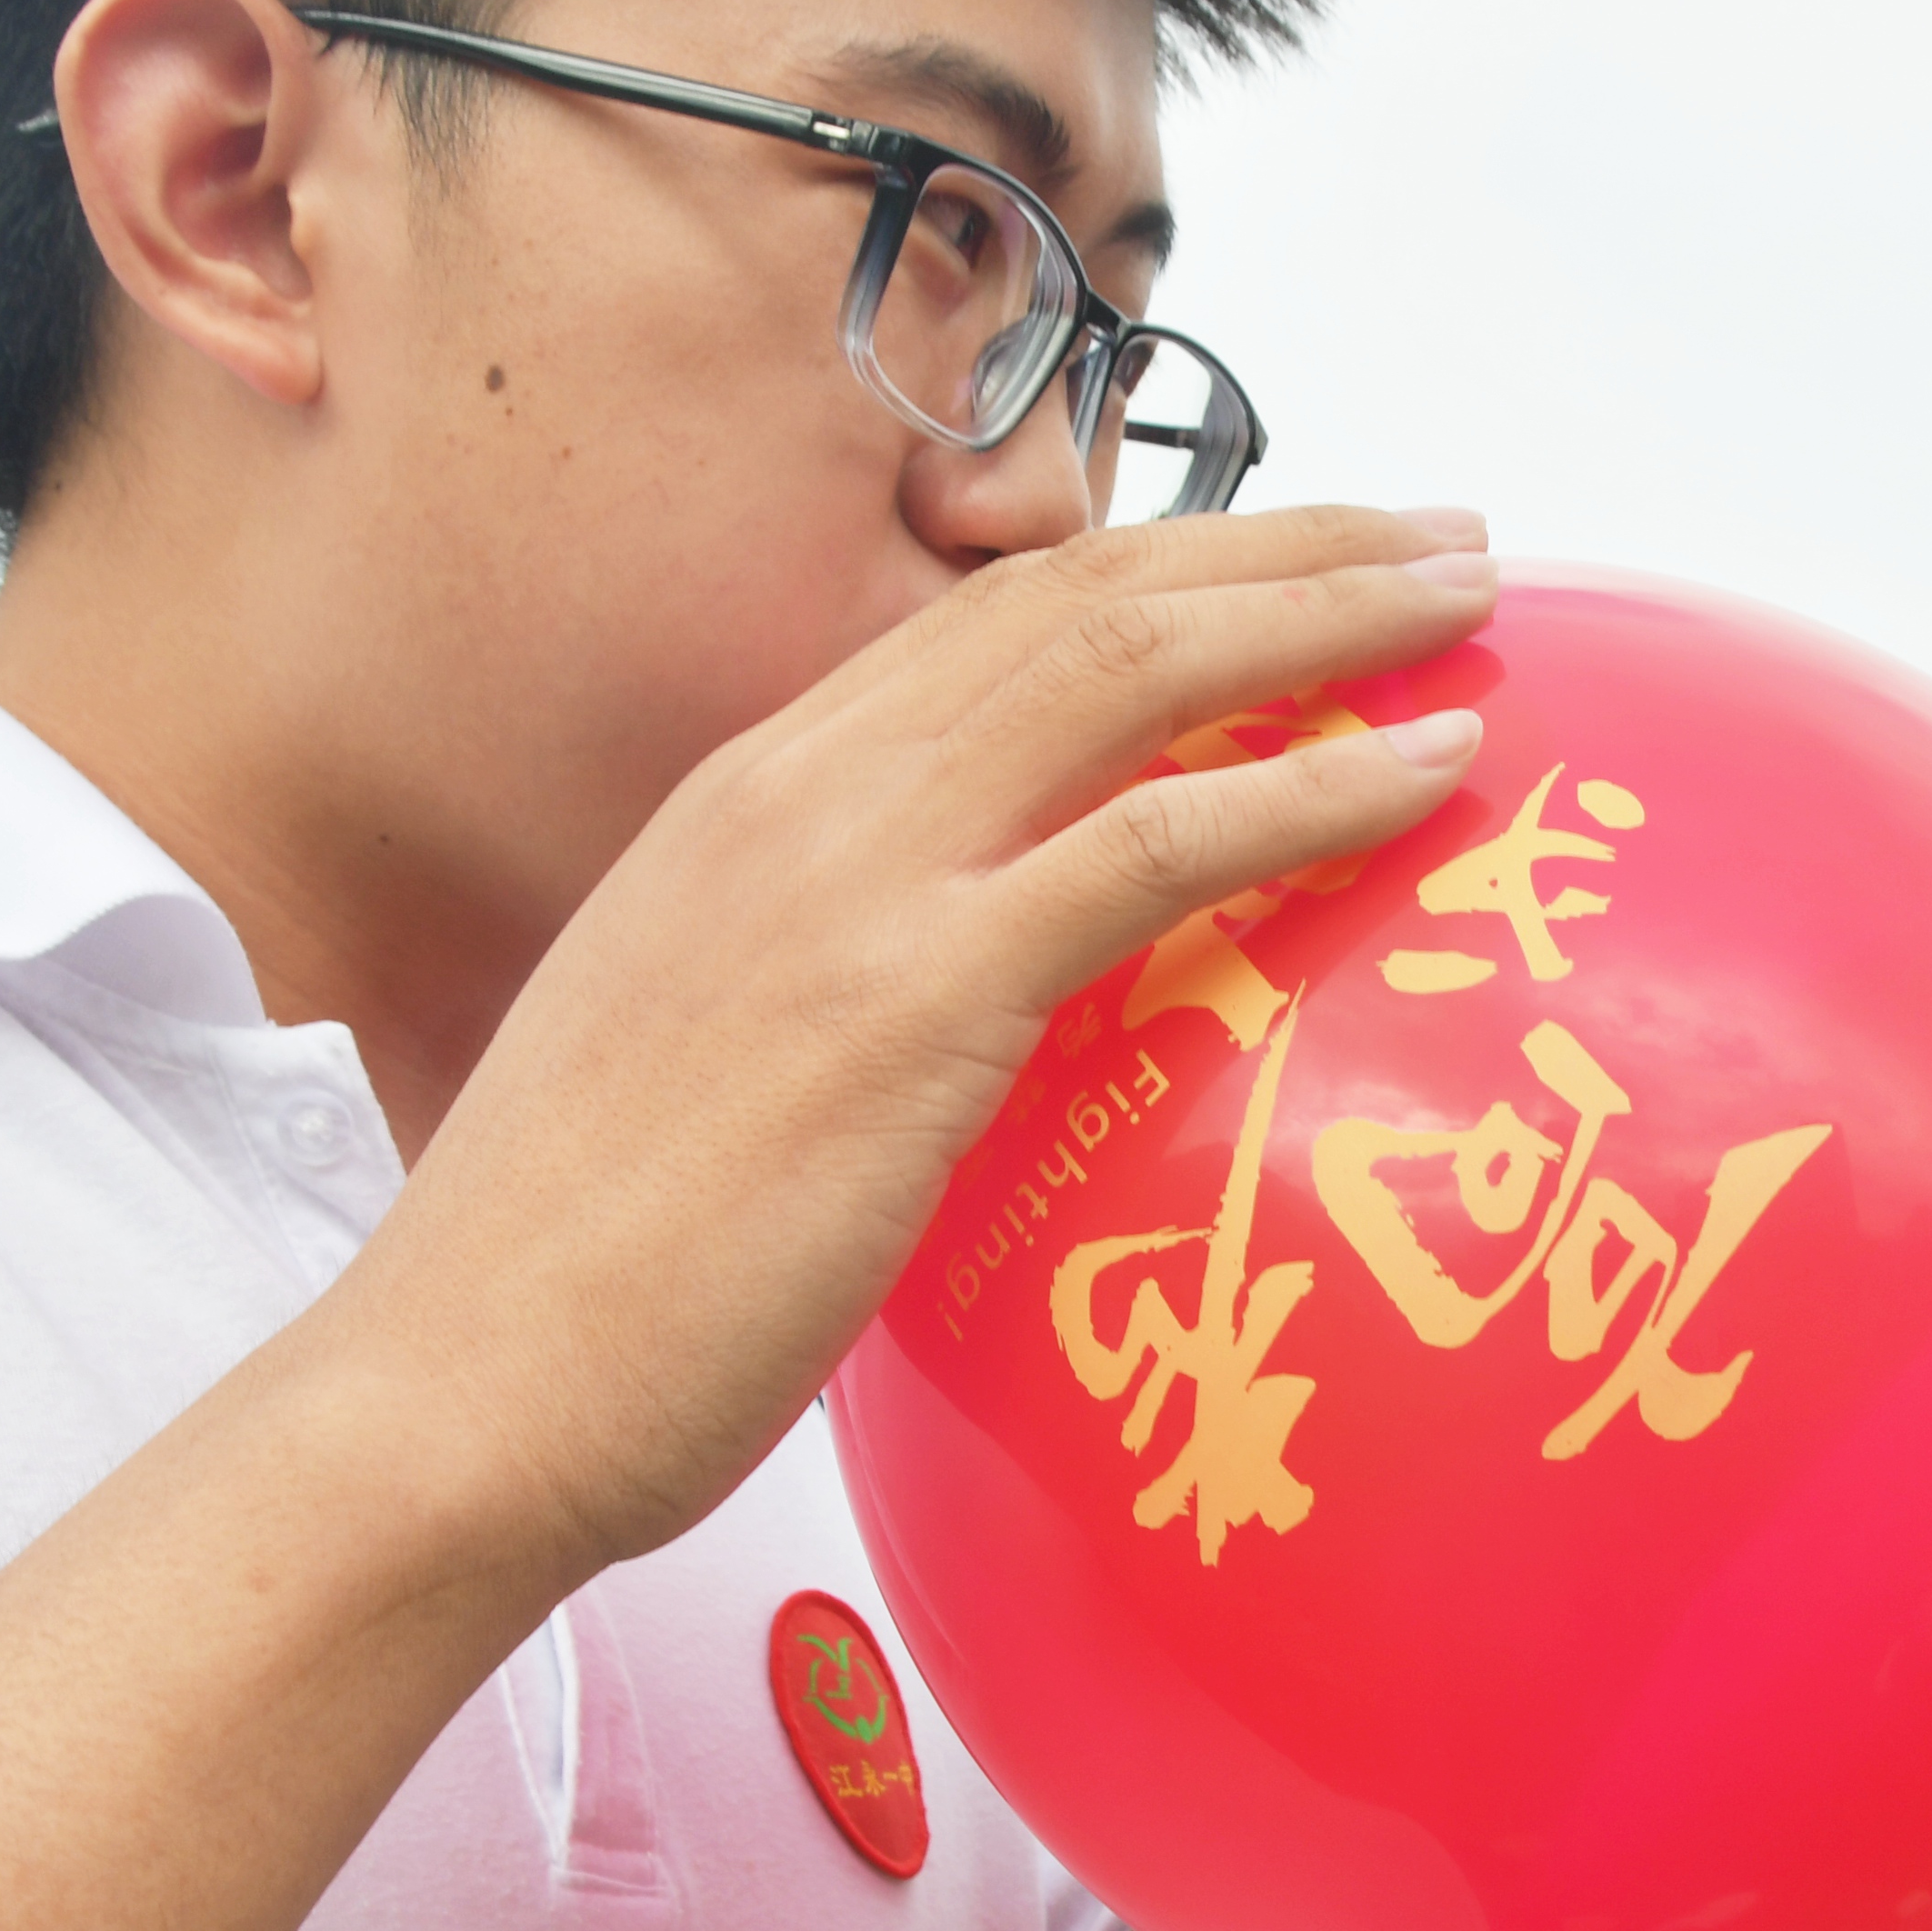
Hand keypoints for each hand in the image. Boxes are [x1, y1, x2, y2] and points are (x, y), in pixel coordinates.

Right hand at [337, 504, 1497, 1577]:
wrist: (461, 1389)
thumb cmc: (583, 1284)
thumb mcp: (709, 1069)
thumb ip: (832, 997)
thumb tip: (953, 1029)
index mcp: (749, 800)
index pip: (989, 626)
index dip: (1162, 573)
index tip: (1296, 571)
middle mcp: (803, 794)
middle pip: (1083, 600)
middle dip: (1279, 547)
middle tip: (1437, 540)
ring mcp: (857, 881)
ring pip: (1135, 669)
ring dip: (1329, 617)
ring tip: (1470, 599)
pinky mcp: (916, 994)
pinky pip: (1160, 840)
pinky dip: (1317, 785)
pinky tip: (1433, 769)